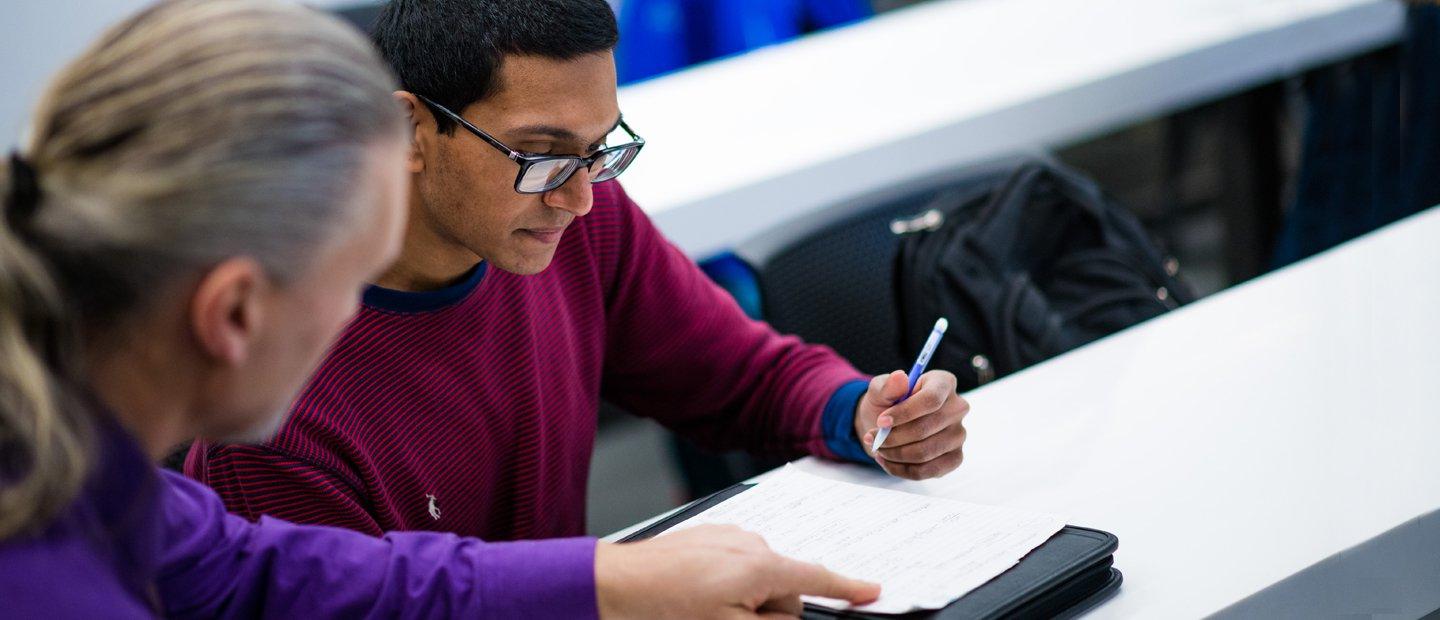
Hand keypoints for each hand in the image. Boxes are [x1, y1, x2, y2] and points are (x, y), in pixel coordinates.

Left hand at [595, 524, 879, 618]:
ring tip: (700, 613)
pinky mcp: (706, 538)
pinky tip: (694, 599)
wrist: (612, 585)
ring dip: (742, 601)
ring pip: (756, 578)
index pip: (816, 580)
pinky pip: (733, 566)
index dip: (847, 590)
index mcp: (761, 566)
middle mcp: (749, 542)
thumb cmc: (665, 611)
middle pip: (783, 588)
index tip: (872, 592)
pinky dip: (725, 585)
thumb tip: (786, 615)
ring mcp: (726, 536)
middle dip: (767, 613)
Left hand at [854, 370, 968, 479]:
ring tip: (878, 448)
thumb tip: (900, 377)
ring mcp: (958, 434)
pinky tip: (887, 460)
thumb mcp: (879, 391)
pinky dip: (901, 469)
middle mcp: (957, 408)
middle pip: (925, 429)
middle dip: (892, 437)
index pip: (931, 399)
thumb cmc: (886, 404)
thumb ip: (887, 385)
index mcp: (943, 383)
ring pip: (924, 452)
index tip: (881, 421)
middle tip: (872, 437)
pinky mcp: (955, 458)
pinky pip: (928, 471)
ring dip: (894, 454)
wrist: (886, 426)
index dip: (904, 413)